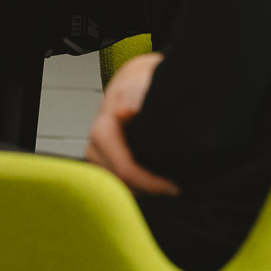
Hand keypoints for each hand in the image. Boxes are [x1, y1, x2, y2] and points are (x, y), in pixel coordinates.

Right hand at [83, 51, 179, 195]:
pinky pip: (120, 184)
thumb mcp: (141, 81)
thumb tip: (126, 111)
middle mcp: (96, 147)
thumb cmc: (141, 81)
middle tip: (174, 189)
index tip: (174, 187)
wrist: (137, 80)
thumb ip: (136, 93)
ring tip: (167, 186)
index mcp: (103, 130)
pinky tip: (155, 182)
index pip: (125, 170)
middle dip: (147, 191)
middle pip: (120, 184)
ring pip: (119, 187)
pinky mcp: (107, 162)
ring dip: (143, 191)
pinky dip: (138, 187)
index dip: (150, 183)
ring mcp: (99, 157)